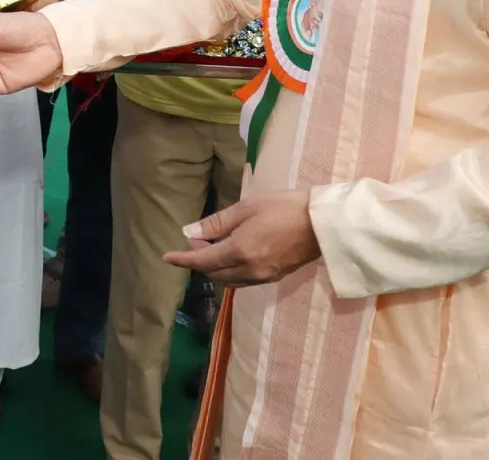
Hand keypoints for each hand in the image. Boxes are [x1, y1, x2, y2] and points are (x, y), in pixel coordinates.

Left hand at [161, 190, 320, 285]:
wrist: (322, 224)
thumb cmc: (283, 207)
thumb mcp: (246, 208)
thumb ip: (216, 223)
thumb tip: (189, 233)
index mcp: (240, 251)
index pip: (202, 261)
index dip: (182, 260)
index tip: (166, 257)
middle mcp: (249, 270)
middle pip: (213, 273)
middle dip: (198, 261)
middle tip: (196, 241)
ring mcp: (263, 277)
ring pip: (228, 280)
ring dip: (214, 268)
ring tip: (212, 246)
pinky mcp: (274, 278)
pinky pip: (243, 281)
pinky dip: (230, 272)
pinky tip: (231, 256)